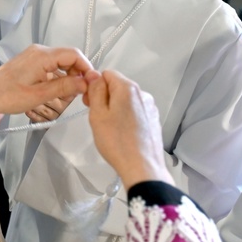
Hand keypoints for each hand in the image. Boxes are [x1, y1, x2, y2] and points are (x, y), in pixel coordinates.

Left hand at [0, 45, 92, 120]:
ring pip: (61, 61)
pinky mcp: (30, 62)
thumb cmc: (9, 96)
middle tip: (82, 92)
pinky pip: (51, 65)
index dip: (86, 68)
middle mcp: (39, 51)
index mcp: (42, 56)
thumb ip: (65, 87)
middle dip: (78, 73)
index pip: (74, 54)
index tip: (91, 84)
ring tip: (71, 93)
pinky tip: (58, 89)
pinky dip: (58, 75)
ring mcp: (34, 55)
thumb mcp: (39, 95)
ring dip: (69, 75)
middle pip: (68, 57)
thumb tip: (87, 82)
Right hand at [84, 70, 173, 188]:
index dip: (94, 85)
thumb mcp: (98, 114)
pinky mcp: (153, 120)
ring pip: (125, 100)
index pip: (106, 73)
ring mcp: (149, 107)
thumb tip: (94, 75)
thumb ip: (95, 90)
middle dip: (104, 97)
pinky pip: (134, 111)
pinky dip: (126, 118)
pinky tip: (122, 133)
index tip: (88, 102)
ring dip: (115, 108)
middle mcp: (142, 94)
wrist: (143, 168)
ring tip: (109, 129)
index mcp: (128, 88)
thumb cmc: (117, 142)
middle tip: (96, 118)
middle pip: (117, 86)